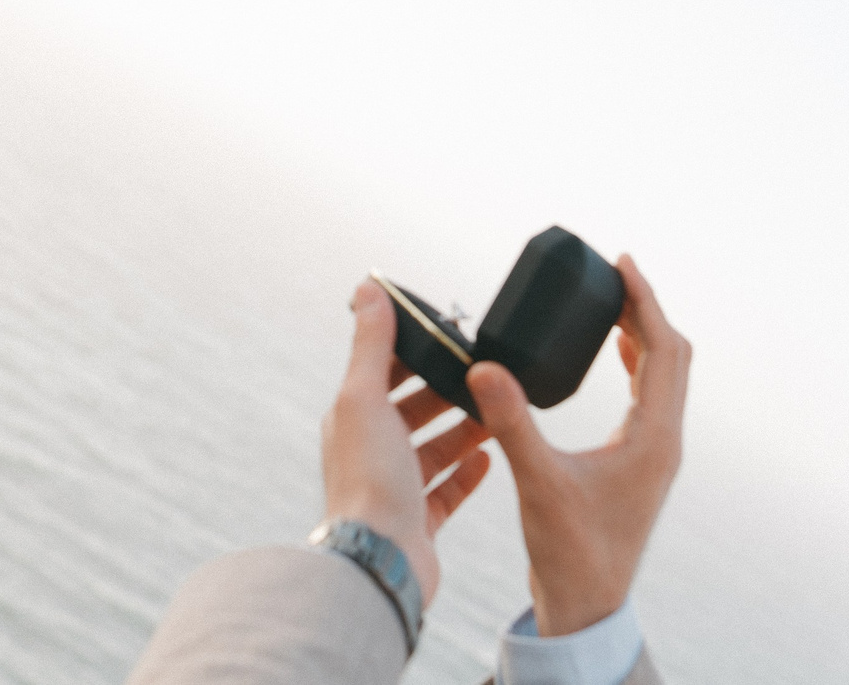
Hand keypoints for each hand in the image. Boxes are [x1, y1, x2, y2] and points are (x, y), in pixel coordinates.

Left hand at [320, 279, 494, 609]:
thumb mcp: (366, 398)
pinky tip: (489, 458)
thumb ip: (371, 344)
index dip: (414, 353)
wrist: (380, 561)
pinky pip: (445, 491)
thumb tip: (366, 286)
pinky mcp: (418, 522)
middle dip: (444, 391)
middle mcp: (369, 453)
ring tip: (496, 412)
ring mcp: (394, 490)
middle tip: (483, 374)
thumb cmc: (370, 478)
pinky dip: (466, 473)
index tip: (451, 337)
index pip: (383, 373)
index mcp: (352, 420)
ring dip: (462, 430)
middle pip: (411, 411)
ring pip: (432, 449)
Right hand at [466, 255, 689, 635]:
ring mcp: (656, 452)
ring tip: (613, 303)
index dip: (645, 301)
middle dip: (645, 310)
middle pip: (673, 356)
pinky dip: (638, 363)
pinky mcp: (641, 462)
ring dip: (645, 335)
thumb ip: (512, 422)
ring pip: (665, 376)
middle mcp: (664, 441)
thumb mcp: (537, 482)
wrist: (586, 604)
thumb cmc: (569, 551)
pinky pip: (651, 396)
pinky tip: (616, 354)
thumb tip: (483, 367)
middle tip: (612, 275)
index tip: (623, 262)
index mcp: (654, 439)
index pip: (664, 351)